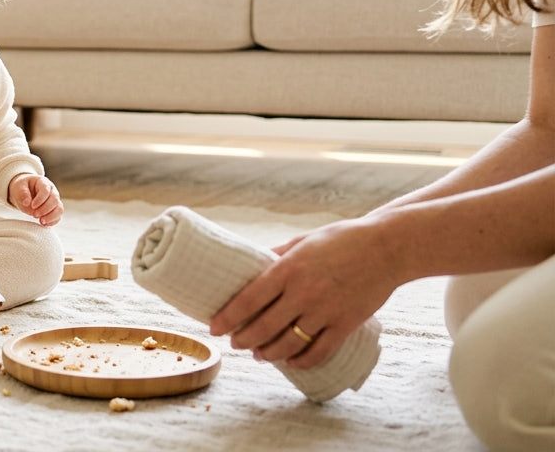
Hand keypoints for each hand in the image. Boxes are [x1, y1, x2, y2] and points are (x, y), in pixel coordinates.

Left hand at [9, 174, 62, 225]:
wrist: (24, 191)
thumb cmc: (22, 187)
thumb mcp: (19, 186)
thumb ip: (22, 193)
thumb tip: (27, 203)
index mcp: (43, 182)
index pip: (46, 190)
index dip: (40, 199)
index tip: (32, 206)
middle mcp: (52, 191)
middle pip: (54, 200)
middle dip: (45, 209)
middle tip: (34, 215)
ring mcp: (54, 201)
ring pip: (59, 209)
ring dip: (51, 216)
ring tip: (41, 221)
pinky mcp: (54, 210)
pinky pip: (58, 217)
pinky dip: (52, 221)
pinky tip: (44, 224)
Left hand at [208, 216, 398, 367]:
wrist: (387, 248)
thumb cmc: (341, 240)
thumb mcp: (301, 241)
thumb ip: (276, 256)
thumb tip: (250, 265)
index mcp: (288, 269)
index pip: (248, 300)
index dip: (227, 317)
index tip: (214, 328)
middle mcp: (303, 293)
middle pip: (264, 327)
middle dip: (244, 339)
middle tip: (235, 343)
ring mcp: (325, 311)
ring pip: (289, 343)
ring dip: (269, 353)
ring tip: (259, 354)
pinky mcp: (346, 324)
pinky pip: (319, 351)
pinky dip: (302, 361)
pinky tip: (292, 362)